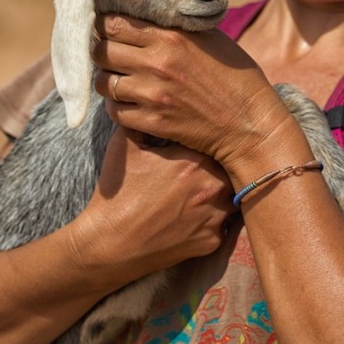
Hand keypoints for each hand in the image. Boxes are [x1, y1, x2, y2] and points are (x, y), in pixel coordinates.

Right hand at [72, 126, 233, 275]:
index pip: (219, 142)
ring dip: (225, 190)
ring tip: (208, 188)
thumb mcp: (125, 145)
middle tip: (210, 163)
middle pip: (232, 167)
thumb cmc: (118, 193)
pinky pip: (226, 225)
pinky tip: (200, 213)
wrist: (109, 244)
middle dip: (224, 164)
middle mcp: (211, 188)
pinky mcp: (212, 243)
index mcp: (194, 161)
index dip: (214, 139)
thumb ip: (143, 118)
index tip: (206, 140)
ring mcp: (214, 218)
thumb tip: (148, 100)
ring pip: (234, 195)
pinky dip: (217, 218)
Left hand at [91, 15, 292, 171]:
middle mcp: (156, 63)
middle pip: (100, 51)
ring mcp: (152, 95)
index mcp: (170, 37)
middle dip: (100, 51)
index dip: (104, 25)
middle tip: (109, 54)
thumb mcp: (209, 38)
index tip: (107, 28)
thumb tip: (147, 12)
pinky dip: (116, 106)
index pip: (114, 23)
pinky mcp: (152, 122)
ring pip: (102, 83)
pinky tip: (129, 102)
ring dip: (106, 79)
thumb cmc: (235, 75)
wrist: (250, 123)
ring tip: (119, 78)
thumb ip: (176, 25)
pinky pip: (114, 111)